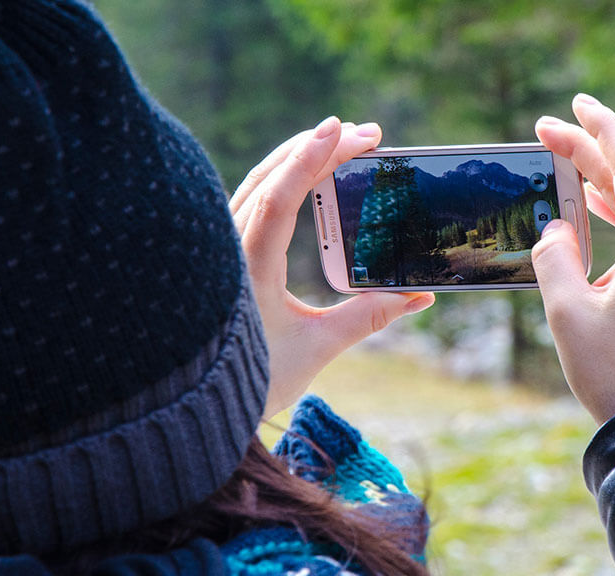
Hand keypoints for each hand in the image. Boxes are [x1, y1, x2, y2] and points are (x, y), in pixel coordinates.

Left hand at [230, 117, 434, 418]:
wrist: (196, 406)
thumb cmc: (255, 379)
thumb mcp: (318, 348)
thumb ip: (368, 317)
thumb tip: (419, 296)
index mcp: (249, 269)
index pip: (280, 199)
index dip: (311, 159)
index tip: (342, 129)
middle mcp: (229, 250)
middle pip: (270, 179)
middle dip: (317, 148)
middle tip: (366, 134)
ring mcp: (223, 248)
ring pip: (258, 184)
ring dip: (298, 158)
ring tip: (339, 141)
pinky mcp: (225, 254)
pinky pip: (252, 201)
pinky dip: (281, 179)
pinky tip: (303, 173)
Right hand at [532, 94, 614, 424]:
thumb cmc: (614, 374)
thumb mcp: (566, 314)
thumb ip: (555, 258)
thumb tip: (558, 228)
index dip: (601, 128)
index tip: (577, 105)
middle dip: (591, 159)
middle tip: (549, 135)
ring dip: (607, 194)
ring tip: (569, 176)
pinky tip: (600, 227)